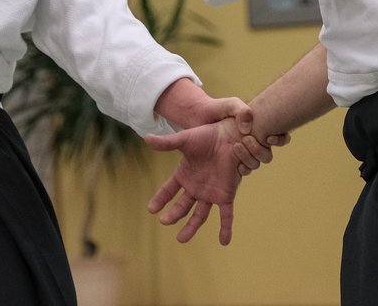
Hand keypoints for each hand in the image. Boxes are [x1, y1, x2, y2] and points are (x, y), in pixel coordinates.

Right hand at [145, 117, 243, 244]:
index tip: (151, 209)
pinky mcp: (226, 195)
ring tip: (181, 239)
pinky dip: (226, 228)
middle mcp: (196, 187)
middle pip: (182, 206)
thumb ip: (166, 143)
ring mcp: (210, 192)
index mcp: (184, 175)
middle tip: (164, 221)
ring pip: (200, 215)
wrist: (230, 135)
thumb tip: (146, 138)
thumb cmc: (207, 135)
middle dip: (173, 215)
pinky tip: (224, 242)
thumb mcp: (184, 140)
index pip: (168, 191)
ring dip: (192, 227)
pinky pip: (226, 215)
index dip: (160, 200)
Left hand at [190, 95, 288, 174]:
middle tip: (247, 139)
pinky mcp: (231, 164)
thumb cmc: (218, 108)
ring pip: (256, 163)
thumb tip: (248, 129)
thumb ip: (242, 111)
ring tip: (236, 146)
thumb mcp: (231, 104)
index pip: (280, 137)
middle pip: (267, 155)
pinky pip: (244, 171)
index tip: (269, 137)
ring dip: (250, 157)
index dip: (280, 139)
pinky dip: (243, 168)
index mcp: (258, 129)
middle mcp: (253, 143)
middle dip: (260, 150)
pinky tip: (234, 162)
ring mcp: (243, 154)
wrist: (198, 117)